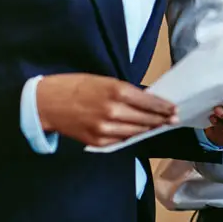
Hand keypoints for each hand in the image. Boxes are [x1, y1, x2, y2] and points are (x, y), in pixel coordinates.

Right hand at [37, 73, 177, 146]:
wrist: (48, 102)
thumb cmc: (78, 86)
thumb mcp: (106, 80)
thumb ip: (126, 91)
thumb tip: (146, 100)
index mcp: (117, 91)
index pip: (149, 102)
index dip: (163, 107)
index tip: (174, 108)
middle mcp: (113, 111)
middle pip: (145, 119)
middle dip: (161, 119)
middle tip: (173, 119)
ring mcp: (105, 129)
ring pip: (135, 132)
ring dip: (149, 129)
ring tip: (160, 126)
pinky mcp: (96, 141)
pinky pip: (120, 141)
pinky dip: (130, 137)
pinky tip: (138, 133)